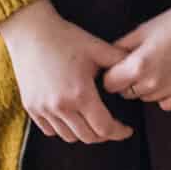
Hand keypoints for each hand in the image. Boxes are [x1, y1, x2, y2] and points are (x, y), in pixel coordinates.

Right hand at [0, 0, 132, 143]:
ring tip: (93, 123)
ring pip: (68, 137)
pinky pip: (50, 130)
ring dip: (84, 134)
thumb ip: (120, 61)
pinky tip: (72, 118)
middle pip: (87, 137)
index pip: (104, 127)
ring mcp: (43, 109)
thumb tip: (139, 67)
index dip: (119, 132)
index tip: (127, 130)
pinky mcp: (31, 107)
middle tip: (113, 127)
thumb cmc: (66, 38)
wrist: (31, 33)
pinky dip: (63, 129)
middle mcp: (60, 107)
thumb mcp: (97, 48)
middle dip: (104, 135)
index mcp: (80, 94)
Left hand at [101, 0, 170, 111]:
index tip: (119, 67)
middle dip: (128, 81)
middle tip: (141, 63)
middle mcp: (153, 82)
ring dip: (146, 87)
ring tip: (160, 64)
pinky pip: (165, 103)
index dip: (112, 74)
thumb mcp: (142, 30)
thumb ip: (119, 48)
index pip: (109, 84)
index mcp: (138, 65)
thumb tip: (105, 62)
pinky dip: (164, 93)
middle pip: (126, 93)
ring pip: (145, 98)